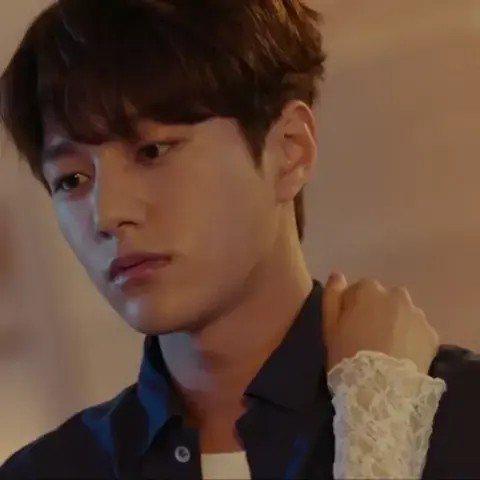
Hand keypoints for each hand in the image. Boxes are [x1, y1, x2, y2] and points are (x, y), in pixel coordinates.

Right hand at [322, 273, 438, 373]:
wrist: (380, 390)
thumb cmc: (347, 355)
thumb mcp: (329, 326)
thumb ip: (332, 296)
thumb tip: (338, 275)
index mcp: (367, 289)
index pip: (358, 290)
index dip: (352, 308)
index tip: (348, 327)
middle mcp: (396, 295)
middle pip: (383, 299)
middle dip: (377, 312)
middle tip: (368, 338)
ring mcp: (417, 314)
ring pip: (403, 314)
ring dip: (396, 323)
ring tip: (387, 348)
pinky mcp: (431, 334)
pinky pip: (417, 331)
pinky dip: (411, 339)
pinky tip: (401, 356)